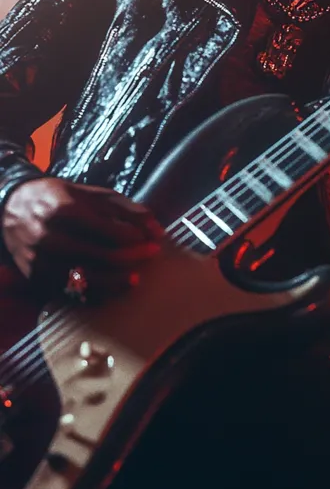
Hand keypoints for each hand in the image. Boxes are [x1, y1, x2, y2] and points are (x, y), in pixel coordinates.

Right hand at [2, 178, 162, 297]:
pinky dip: (94, 293)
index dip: (134, 239)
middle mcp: (50, 237)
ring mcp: (41, 261)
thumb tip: (157, 229)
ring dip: (115, 282)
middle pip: (99, 256)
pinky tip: (111, 288)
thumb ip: (126, 209)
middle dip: (131, 258)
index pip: (107, 231)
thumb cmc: (61, 199)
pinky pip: (71, 293)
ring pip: (86, 280)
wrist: (14, 208)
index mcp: (64, 210)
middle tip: (150, 256)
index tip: (152, 241)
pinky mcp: (37, 278)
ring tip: (134, 278)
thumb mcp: (92, 194)